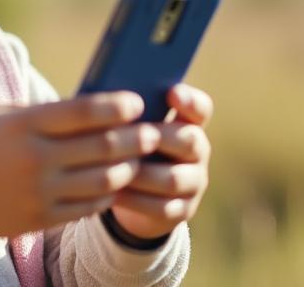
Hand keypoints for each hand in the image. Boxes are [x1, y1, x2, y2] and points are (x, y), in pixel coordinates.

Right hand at [0, 91, 162, 243]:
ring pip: (105, 180)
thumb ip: (46, 111)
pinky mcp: (43, 219)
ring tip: (138, 158)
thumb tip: (97, 105)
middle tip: (152, 132)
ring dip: (129, 168)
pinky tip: (114, 183)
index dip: (118, 106)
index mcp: (24, 125)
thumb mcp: (3, 117)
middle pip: (103, 146)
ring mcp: (40, 192)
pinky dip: (109, 194)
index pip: (84, 111)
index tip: (136, 103)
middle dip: (136, 138)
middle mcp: (35, 158)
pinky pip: (91, 207)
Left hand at [108, 83, 211, 240]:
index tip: (172, 92)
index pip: (201, 108)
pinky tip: (114, 193)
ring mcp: (194, 183)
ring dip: (142, 174)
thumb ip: (128, 114)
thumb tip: (102, 97)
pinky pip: (162, 207)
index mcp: (188, 124)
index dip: (190, 100)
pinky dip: (135, 200)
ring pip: (174, 179)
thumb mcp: (132, 128)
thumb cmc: (128, 147)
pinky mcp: (182, 210)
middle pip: (190, 142)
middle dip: (160, 138)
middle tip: (133, 135)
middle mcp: (197, 152)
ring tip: (114, 168)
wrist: (136, 194)